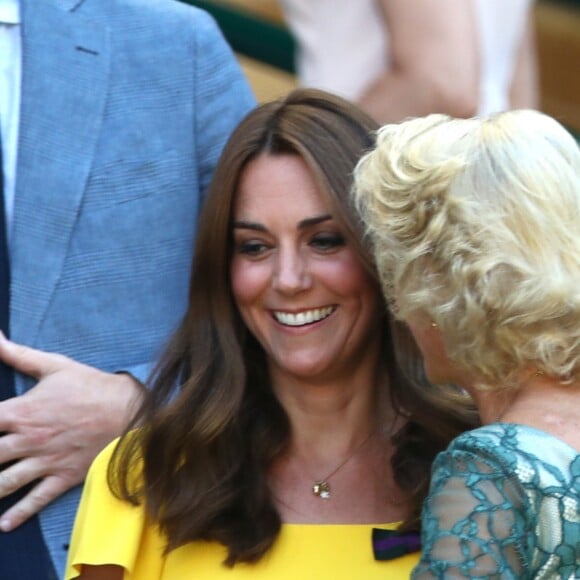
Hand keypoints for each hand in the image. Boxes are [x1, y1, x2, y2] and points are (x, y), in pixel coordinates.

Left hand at [0, 334, 143, 530]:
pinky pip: (36, 499)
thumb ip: (18, 355)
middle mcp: (29, 439)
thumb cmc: (91, 386)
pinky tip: (4, 524)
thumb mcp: (55, 365)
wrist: (128, 408)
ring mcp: (46, 460)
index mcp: (22, 411)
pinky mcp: (64, 475)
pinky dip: (19, 514)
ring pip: (4, 483)